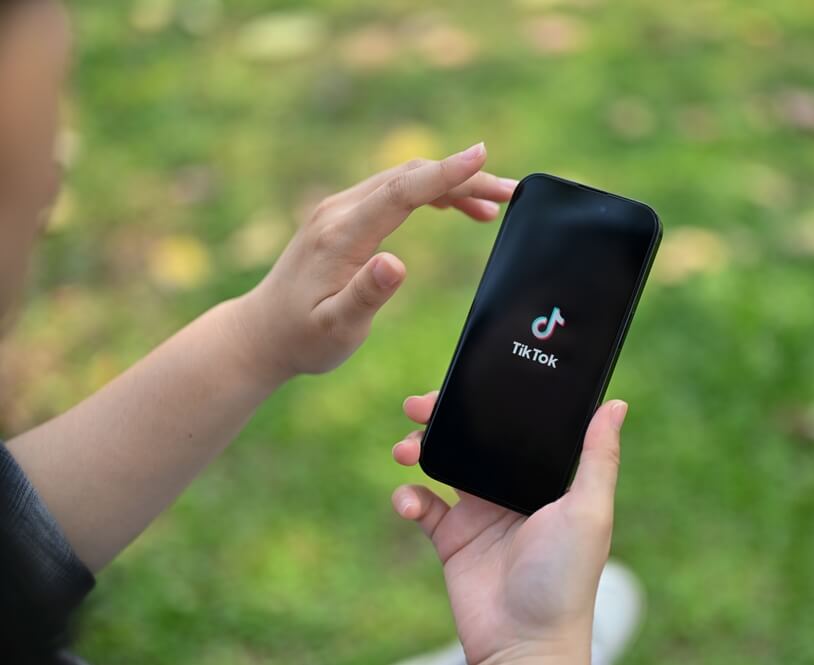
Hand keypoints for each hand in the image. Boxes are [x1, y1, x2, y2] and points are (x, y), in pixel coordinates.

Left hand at [232, 143, 517, 385]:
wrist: (263, 332)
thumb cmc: (304, 338)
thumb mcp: (337, 328)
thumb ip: (366, 295)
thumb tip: (396, 264)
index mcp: (342, 235)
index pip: (402, 192)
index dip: (445, 173)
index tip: (482, 155)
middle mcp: (340, 211)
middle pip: (410, 178)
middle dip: (463, 177)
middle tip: (512, 192)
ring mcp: (340, 210)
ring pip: (404, 180)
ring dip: (450, 184)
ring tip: (494, 205)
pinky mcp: (344, 216)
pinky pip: (394, 191)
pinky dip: (430, 192)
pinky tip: (455, 207)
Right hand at [390, 391, 628, 664]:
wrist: (525, 644)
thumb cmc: (566, 580)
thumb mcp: (590, 512)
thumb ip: (598, 458)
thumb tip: (615, 404)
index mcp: (545, 478)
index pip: (516, 428)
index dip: (492, 403)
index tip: (466, 381)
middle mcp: (511, 490)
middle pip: (474, 439)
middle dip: (445, 419)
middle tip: (419, 406)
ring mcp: (480, 514)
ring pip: (443, 465)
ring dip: (420, 449)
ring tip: (406, 450)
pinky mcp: (452, 540)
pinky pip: (423, 507)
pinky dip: (408, 497)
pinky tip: (408, 501)